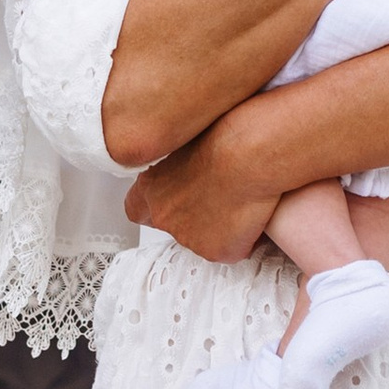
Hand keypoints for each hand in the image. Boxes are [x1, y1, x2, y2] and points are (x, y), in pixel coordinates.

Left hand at [124, 109, 286, 261]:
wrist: (247, 154)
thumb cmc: (222, 137)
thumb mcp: (186, 143)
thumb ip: (179, 167)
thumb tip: (194, 172)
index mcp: (150, 188)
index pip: (136, 209)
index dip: (154, 208)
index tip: (168, 201)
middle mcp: (164, 216)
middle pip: (172, 226)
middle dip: (189, 217)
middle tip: (212, 200)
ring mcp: (189, 238)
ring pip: (202, 239)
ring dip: (217, 226)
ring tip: (238, 199)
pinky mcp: (217, 250)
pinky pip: (231, 248)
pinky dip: (242, 236)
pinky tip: (252, 213)